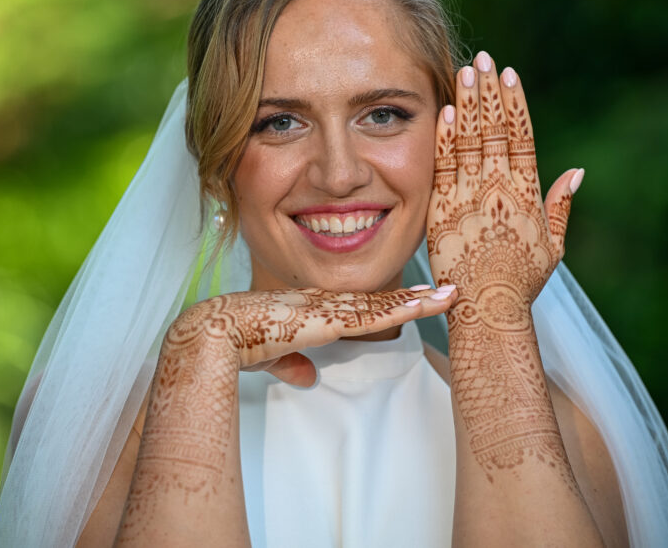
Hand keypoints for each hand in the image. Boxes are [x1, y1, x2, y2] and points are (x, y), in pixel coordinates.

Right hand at [165, 286, 455, 386]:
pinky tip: (428, 306)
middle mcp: (324, 303)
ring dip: (420, 301)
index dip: (388, 303)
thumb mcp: (269, 357)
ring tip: (452, 296)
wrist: (215, 330)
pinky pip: (376, 314)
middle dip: (414, 297)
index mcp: (311, 309)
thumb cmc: (235, 341)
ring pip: (384, 303)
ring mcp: (329, 308)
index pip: (358, 305)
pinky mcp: (331, 319)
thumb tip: (306, 376)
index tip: (414, 300)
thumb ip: (290, 363)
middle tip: (448, 292)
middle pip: (379, 300)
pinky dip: (405, 309)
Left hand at [427, 50, 581, 331]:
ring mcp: (470, 197)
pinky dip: (444, 139)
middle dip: (489, 92)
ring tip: (466, 71)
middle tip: (483, 58)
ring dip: (467, 104)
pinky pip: (443, 167)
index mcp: (527, 193)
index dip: (515, 104)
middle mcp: (500, 189)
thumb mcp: (553, 246)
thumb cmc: (522, 282)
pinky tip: (445, 112)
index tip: (510, 75)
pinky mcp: (443, 209)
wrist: (489, 309)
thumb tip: (577, 172)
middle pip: (494, 130)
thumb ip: (562, 206)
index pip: (521, 137)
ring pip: (469, 141)